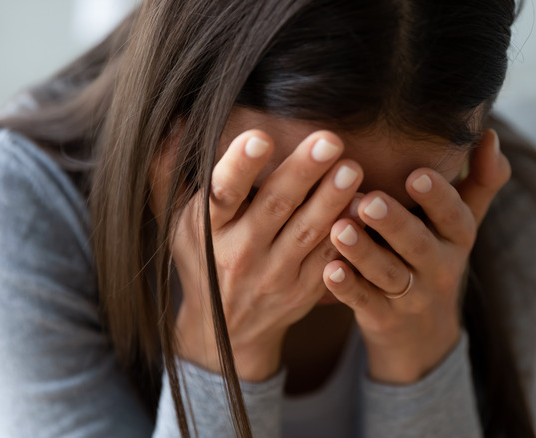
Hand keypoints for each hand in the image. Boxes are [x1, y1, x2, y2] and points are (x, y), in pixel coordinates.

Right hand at [169, 130, 361, 380]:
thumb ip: (171, 171)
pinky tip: (364, 208)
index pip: (223, 194)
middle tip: (329, 140)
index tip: (261, 137)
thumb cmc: (202, 258)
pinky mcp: (303, 289)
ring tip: (352, 169)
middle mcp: (240, 253)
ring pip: (307, 232)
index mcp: (207, 229)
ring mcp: (274, 274)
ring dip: (332, 199)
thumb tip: (175, 120)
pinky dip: (347, 234)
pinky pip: (329, 258)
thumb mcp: (177, 221)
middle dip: (302, 172)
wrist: (225, 329)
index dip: (240, 167)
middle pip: (275, 208)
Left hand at [323, 129, 509, 383]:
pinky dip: (347, 288)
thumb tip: (489, 134)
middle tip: (369, 201)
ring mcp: (411, 297)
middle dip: (394, 223)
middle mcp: (439, 267)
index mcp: (458, 238)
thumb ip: (480, 180)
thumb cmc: (436, 257)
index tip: (416, 174)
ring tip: (339, 229)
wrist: (424, 334)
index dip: (437, 197)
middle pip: (418, 245)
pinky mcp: (383, 319)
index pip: (454, 216)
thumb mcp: (462, 224)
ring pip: (387, 274)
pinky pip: (364, 303)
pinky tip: (329, 269)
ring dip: (363, 252)